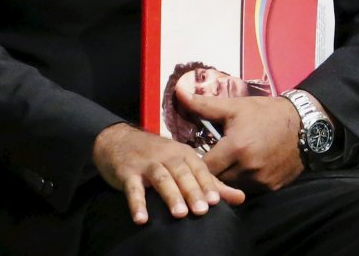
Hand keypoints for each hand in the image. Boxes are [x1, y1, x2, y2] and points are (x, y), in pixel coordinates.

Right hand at [92, 123, 244, 224]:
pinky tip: (141, 218)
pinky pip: (133, 189)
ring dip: (170, 196)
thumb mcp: (183, 163)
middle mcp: (167, 156)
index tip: (216, 202)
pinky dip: (137, 203)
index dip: (207, 185)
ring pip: (161, 179)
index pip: (199, 170)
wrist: (118, 140)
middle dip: (192, 191)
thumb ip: (210, 183)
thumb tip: (240, 197)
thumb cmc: (156, 156)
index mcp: (183, 154)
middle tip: (202, 211)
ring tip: (179, 214)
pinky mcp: (127, 172)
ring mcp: (147, 164)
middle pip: (182, 174)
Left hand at [175, 92, 303, 192]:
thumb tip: (178, 93)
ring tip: (224, 167)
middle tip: (205, 165)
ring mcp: (261, 180)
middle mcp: (248, 168)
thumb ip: (203, 105)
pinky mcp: (273, 187)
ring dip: (227, 179)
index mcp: (235, 148)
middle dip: (209, 174)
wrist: (304, 122)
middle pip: (217, 180)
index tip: (191, 160)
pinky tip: (242, 170)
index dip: (195, 165)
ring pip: (233, 187)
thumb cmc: (266, 112)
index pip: (204, 168)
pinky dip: (244, 182)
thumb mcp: (234, 107)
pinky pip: (250, 190)